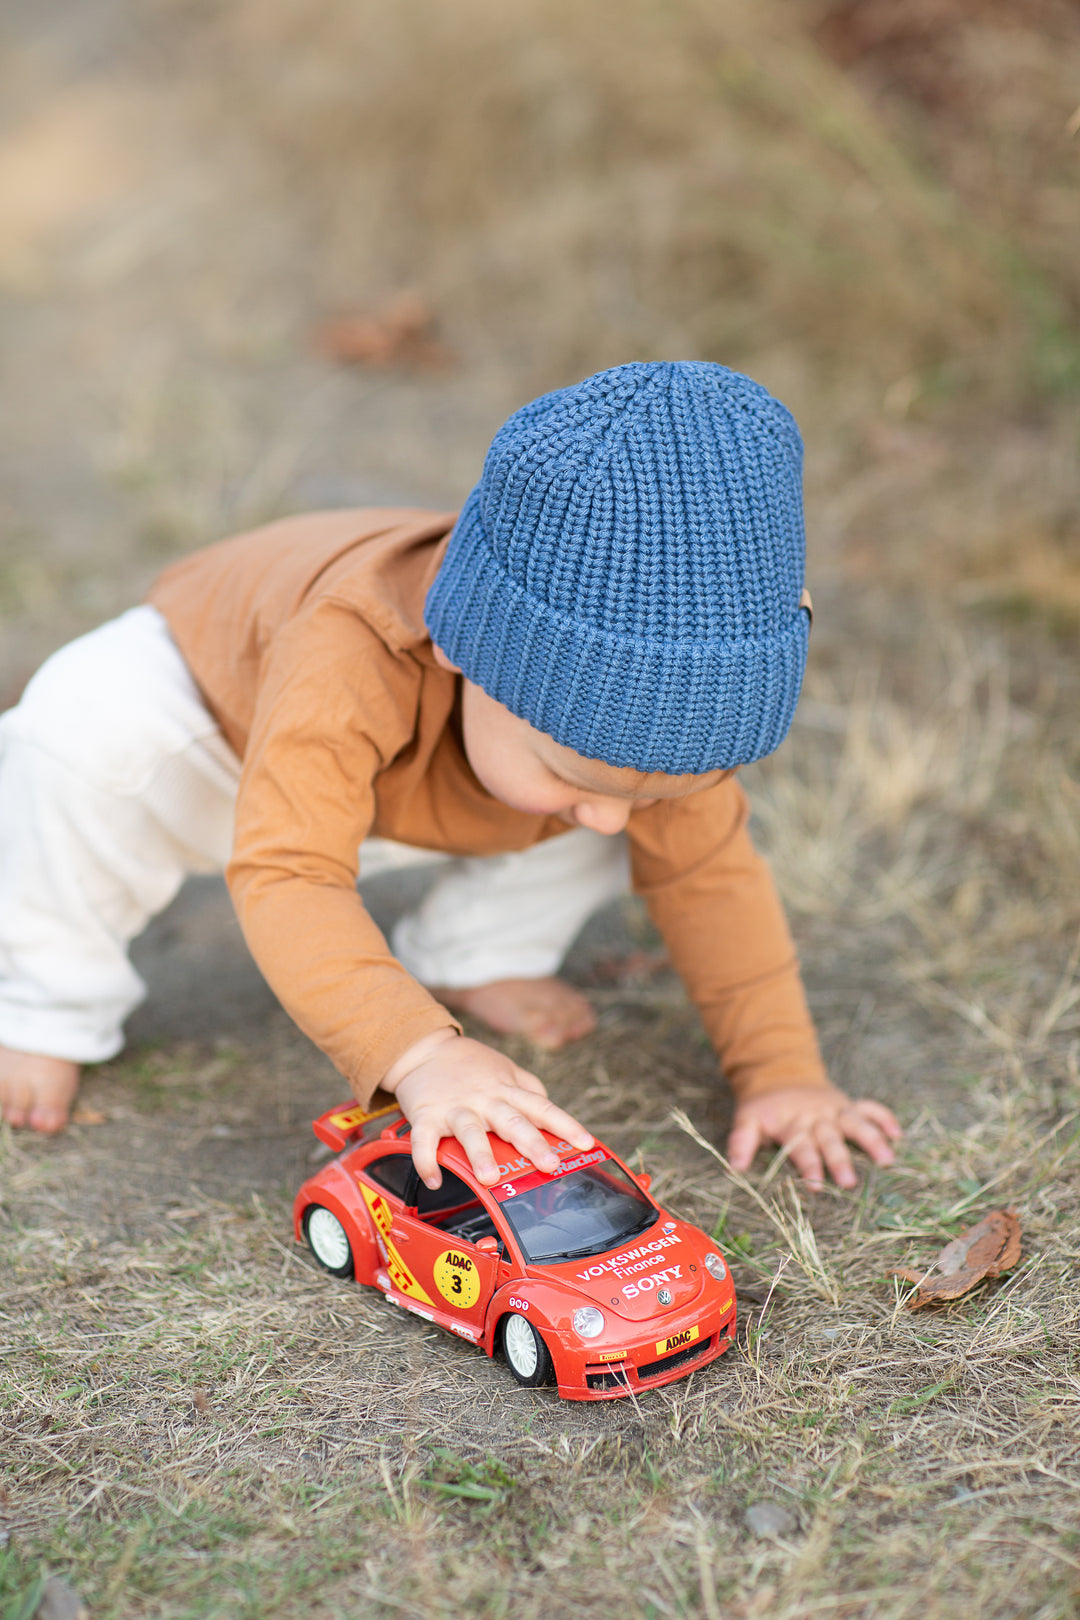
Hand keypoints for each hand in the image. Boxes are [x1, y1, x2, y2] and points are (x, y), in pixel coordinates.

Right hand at [382, 1030, 593, 1189]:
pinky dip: (427, 1161)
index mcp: (507, 1090)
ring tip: (489, 1178)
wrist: (424, 1047)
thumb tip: (549, 1108)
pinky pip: (425, 1140)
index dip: (566, 1126)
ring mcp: (455, 1107)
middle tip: (549, 1164)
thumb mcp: (505, 1069)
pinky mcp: (426, 1115)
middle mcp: (485, 1100)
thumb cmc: (469, 1064)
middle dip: (532, 1143)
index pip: (542, 1108)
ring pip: (469, 1131)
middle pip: (512, 1121)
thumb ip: (528, 1088)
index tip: (586, 1144)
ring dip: (480, 1154)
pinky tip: (435, 1180)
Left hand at [727, 1083, 900, 1189]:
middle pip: (830, 1139)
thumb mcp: (747, 1120)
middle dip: (840, 1160)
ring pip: (856, 1122)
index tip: (815, 1186)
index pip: (801, 1146)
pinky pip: (869, 1108)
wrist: (779, 1074)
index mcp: (792, 1123)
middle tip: (849, 1183)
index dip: (808, 1165)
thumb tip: (734, 1168)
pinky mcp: (847, 1104)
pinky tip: (898, 1135)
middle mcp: (817, 1117)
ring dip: (871, 1139)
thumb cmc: (765, 1108)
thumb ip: (741, 1142)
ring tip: (888, 1159)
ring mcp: (835, 1109)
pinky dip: (883, 1118)